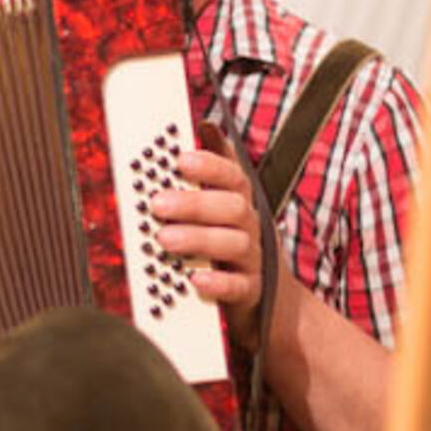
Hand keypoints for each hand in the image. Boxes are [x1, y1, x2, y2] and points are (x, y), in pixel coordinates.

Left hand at [151, 122, 268, 349]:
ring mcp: (254, 261)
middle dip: (194, 203)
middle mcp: (251, 228)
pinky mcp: (252, 294)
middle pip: (233, 208)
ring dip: (198, 238)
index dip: (210, 165)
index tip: (180, 159)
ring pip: (234, 245)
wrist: (274, 307)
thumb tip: (205, 123)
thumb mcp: (226, 207)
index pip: (233, 177)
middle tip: (157, 204)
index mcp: (241, 204)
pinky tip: (195, 280)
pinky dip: (218, 284)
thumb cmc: (236, 249)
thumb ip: (214, 171)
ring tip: (164, 239)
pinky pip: (239, 287)